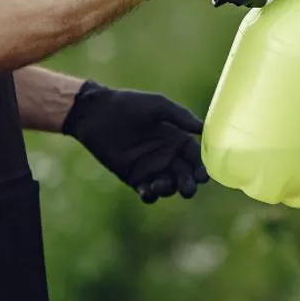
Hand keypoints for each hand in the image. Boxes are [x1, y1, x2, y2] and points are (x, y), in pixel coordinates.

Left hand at [60, 80, 208, 202]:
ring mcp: (151, 168)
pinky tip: (147, 190)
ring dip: (169, 190)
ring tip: (160, 184)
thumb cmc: (129, 105)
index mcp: (177, 139)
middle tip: (187, 189)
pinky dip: (150, 195)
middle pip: (186, 175)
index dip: (201, 167)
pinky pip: (147, 192)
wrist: (96, 114)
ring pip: (169, 186)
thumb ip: (181, 116)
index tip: (203, 176)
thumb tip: (203, 128)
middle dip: (189, 184)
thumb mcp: (158, 105)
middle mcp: (168, 155)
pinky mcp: (133, 177)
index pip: (196, 157)